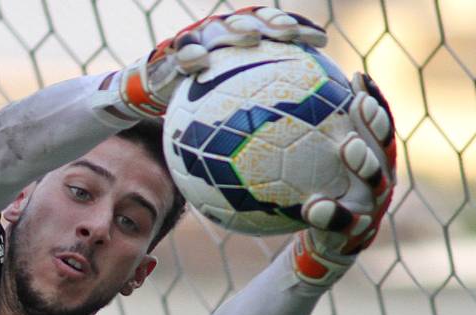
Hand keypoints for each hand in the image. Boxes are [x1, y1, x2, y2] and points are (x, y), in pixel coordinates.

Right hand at [113, 7, 326, 118]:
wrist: (155, 93)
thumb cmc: (201, 103)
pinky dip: (190, 54)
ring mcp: (195, 40)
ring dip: (234, 30)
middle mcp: (220, 35)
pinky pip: (180, 52)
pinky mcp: (170, 54)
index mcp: (241, 42)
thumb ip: (260, 108)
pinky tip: (200, 62)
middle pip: (251, 21)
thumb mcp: (232, 105)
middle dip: (272, 23)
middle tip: (290, 34)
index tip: (320, 42)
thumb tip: (305, 132)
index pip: (274, 28)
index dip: (298, 29)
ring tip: (250, 39)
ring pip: (217, 29)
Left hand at [292, 72, 396, 285]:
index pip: (377, 126)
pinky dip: (331, 215)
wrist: (320, 243)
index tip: (357, 76)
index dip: (373, 100)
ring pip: (374, 185)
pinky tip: (313, 207)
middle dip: (376, 125)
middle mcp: (378, 182)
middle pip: (384, 150)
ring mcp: (370, 208)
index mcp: (372, 161)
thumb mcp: (307, 164)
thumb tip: (267, 89)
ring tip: (349, 145)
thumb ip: (303, 134)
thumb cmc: (310, 194)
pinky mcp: (354, 234)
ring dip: (365, 163)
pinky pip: (344, 224)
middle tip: (361, 104)